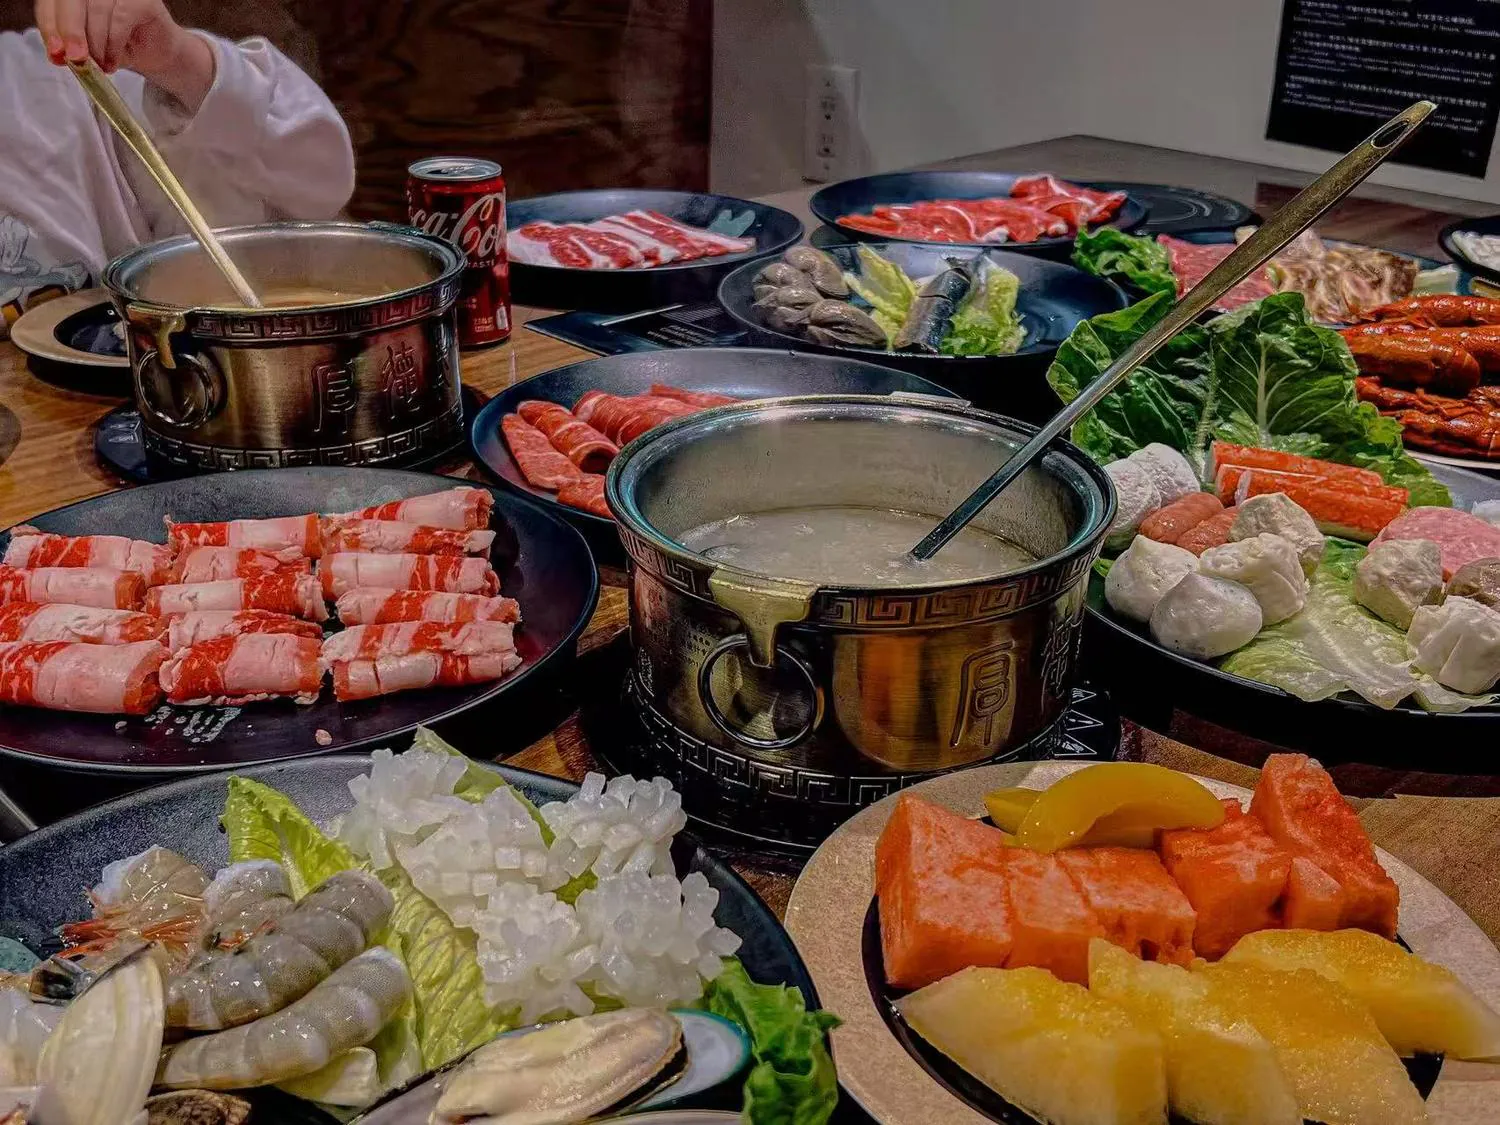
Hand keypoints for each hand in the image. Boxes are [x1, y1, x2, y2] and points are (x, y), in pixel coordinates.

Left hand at [35, 0, 214, 107]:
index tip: (55, 53)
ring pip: (97, 10)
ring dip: (96, 44)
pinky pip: (121, 19)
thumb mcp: (88, 48)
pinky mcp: (143, 0)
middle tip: (75, 59)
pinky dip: (114, 44)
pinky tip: (113, 62)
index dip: (50, 25)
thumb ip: (70, 46)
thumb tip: (57, 54)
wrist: (158, 54)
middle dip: (71, 32)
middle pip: (71, 0)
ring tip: (101, 66)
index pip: (52, 2)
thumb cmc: (120, 46)